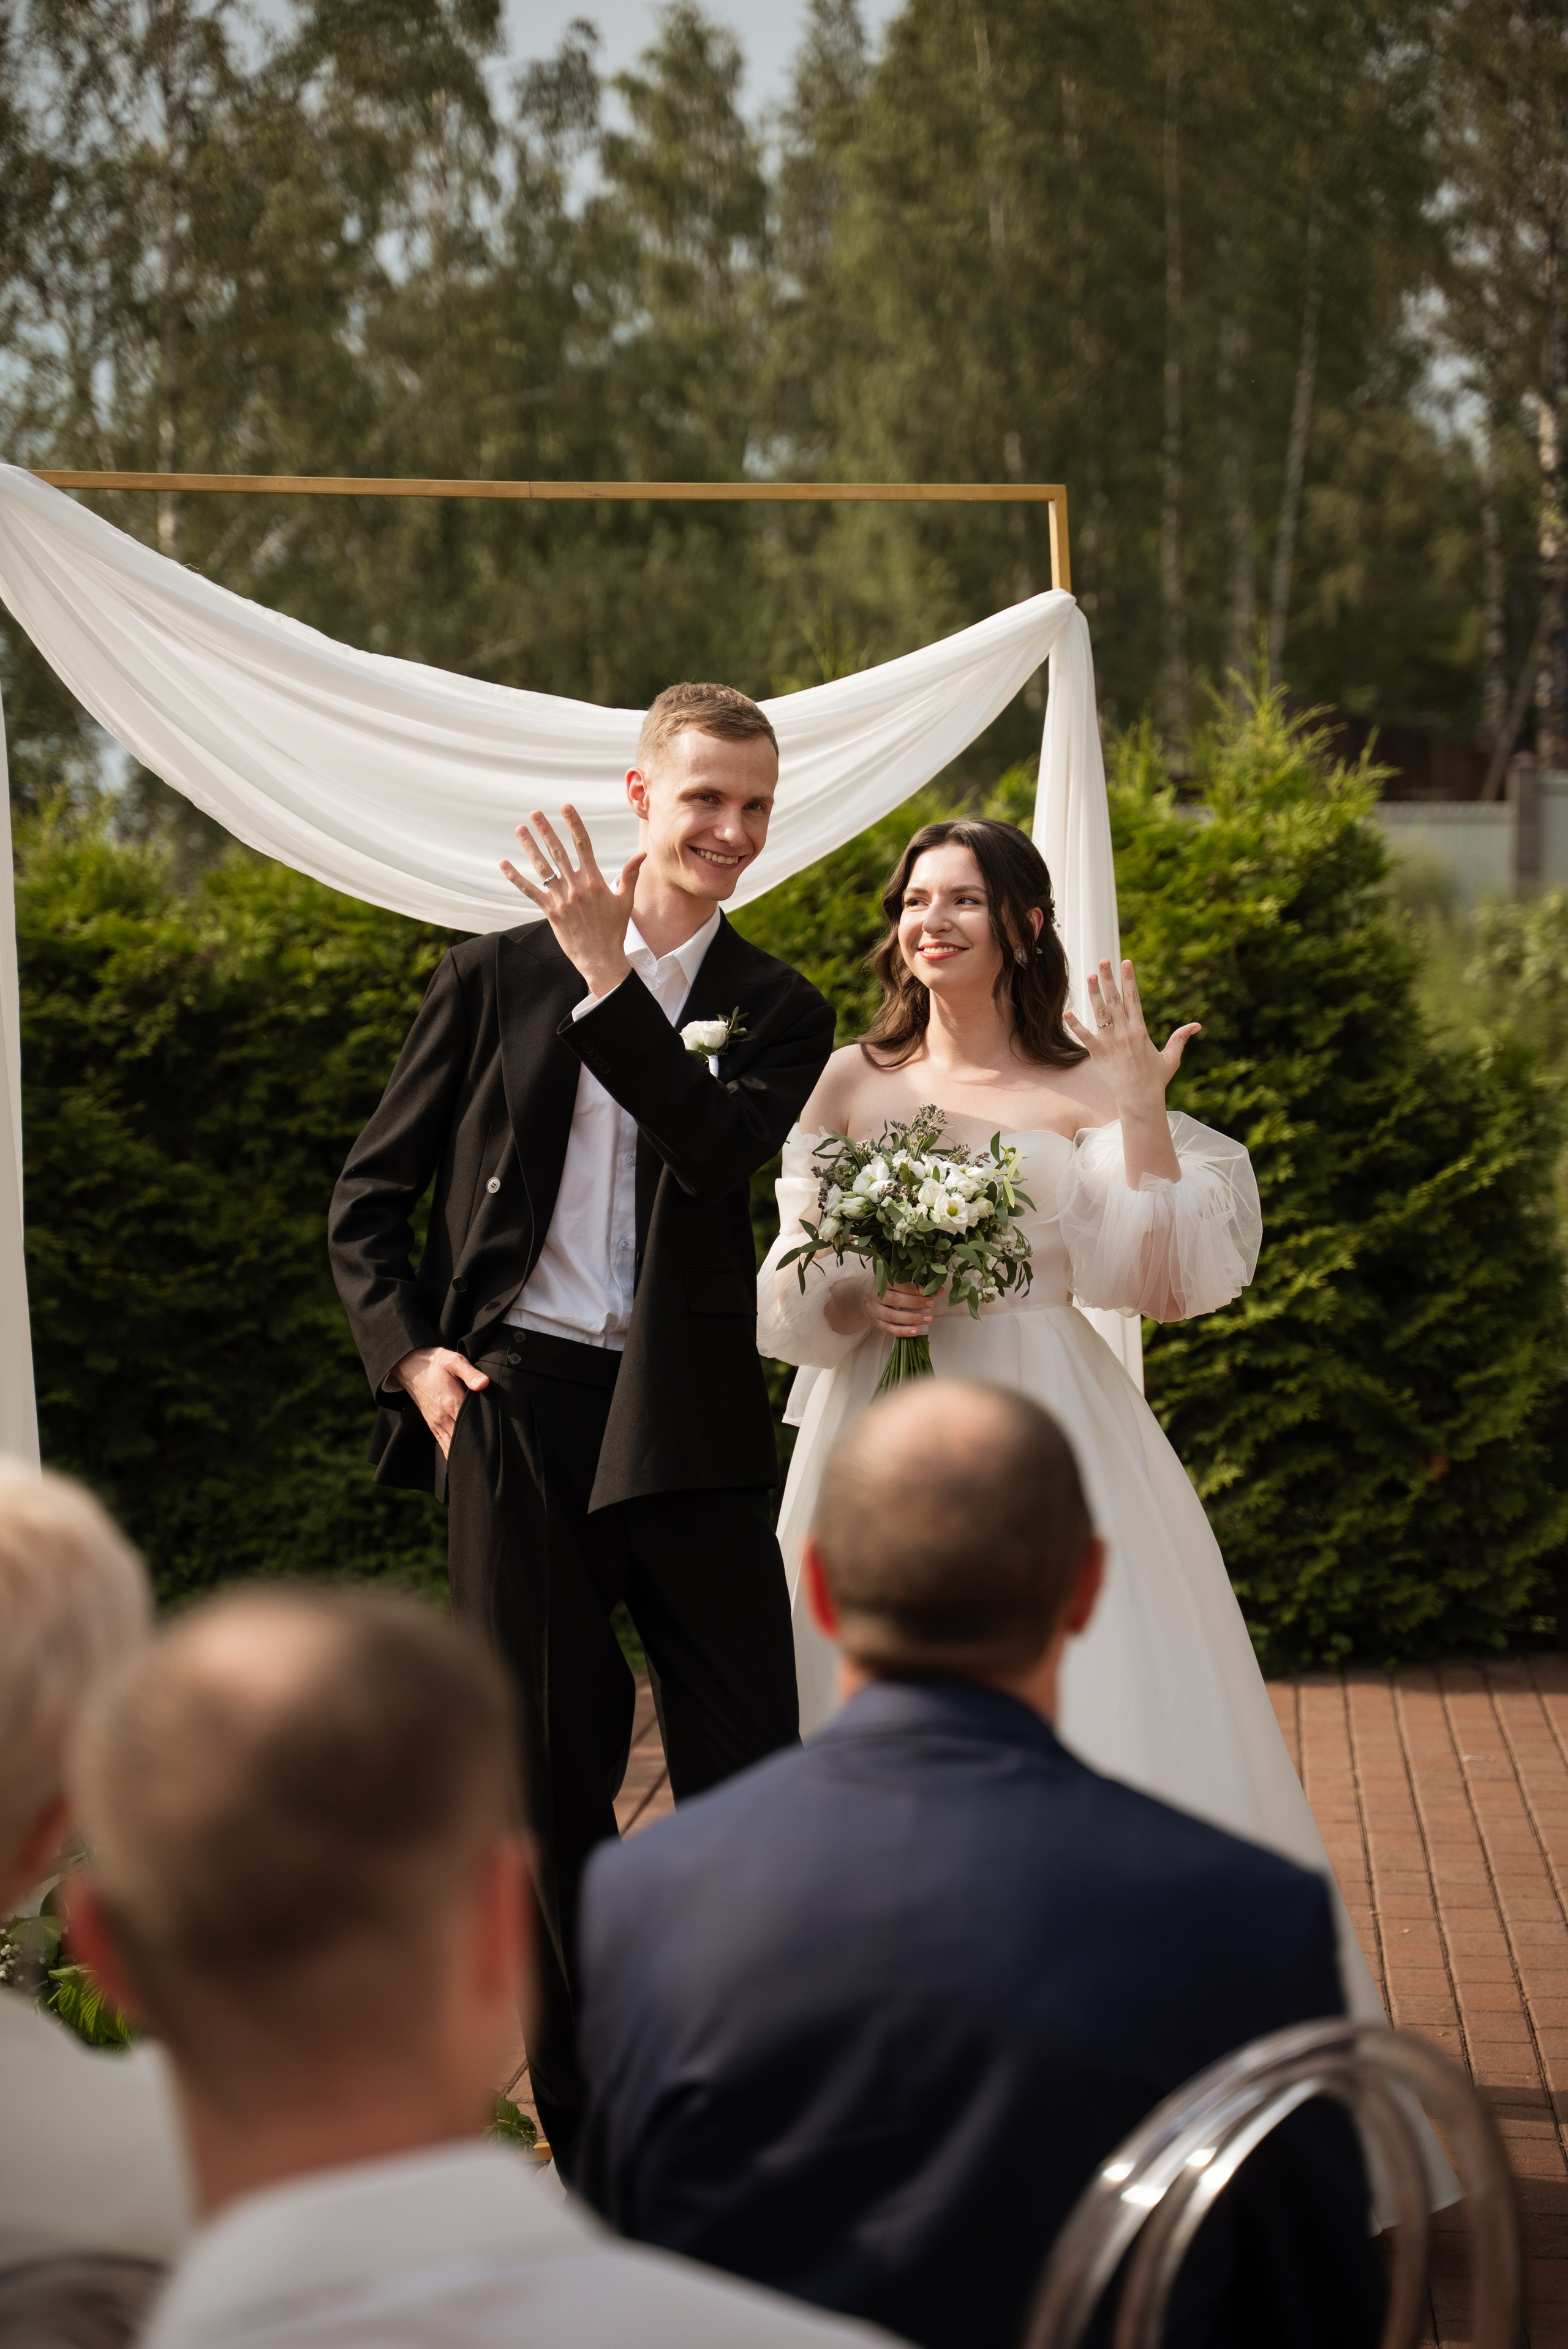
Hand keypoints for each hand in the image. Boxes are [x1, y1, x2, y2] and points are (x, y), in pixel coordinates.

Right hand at [392, 1345, 488, 1458]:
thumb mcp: (453, 1361)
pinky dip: (451, 1453)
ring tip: (480, 1464)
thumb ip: (470, 1373)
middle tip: (492, 1460)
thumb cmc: (436, 1363)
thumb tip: (485, 1384)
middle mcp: (443, 1416)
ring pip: (451, 1446)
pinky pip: (442, 1444)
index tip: (497, 1444)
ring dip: (463, 1453)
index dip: (484, 1435)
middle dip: (476, 1449)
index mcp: (452, 1402)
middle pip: (462, 1439)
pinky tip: (461, 1460)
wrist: (410, 1365)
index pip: (471, 1425)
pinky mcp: (432, 1424)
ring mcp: (436, 1422)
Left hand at [500, 804, 644, 999]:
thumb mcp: (626, 900)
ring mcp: (561, 899)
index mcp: (595, 881)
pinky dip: (516, 877)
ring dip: (530, 846)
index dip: (574, 824)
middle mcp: (576, 887)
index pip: (583, 845)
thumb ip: (630, 875)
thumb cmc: (614, 929)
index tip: (566, 807)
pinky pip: (529, 891)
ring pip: (542, 867)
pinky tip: (504, 864)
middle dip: (546, 830)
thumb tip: (642, 854)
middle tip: (535, 813)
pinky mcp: (550, 911)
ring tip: (520, 829)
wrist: (600, 957)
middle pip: (559, 851)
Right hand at [824, 1273, 935, 1339]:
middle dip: (915, 1303)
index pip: (898, 1284)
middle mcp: (875, 1295)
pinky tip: (916, 1331)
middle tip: (931, 1304)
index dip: (913, 1288)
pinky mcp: (876, 1323)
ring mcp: (874, 1310)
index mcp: (881, 1281)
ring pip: (892, 1316)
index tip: (929, 1291)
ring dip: (912, 1319)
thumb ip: (914, 1284)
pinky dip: (903, 1331)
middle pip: (894, 1300)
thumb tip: (939, 1290)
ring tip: (928, 1319)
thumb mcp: (895, 1280)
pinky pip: (889, 1329)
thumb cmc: (886, 1287)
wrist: (864, 1297)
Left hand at [1063, 959, 1198, 1119]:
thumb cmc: (1155, 1081)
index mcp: (1141, 1030)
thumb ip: (1180, 1038)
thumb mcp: (1171, 1058)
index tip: (1126, 962)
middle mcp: (1125, 1033)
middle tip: (1103, 961)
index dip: (1129, 979)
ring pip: (1100, 1013)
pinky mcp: (1098, 1054)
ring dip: (1094, 994)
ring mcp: (1110, 1043)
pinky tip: (1066, 1013)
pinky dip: (1075, 1025)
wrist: (1140, 1101)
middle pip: (1115, 1000)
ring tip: (1090, 976)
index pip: (1134, 998)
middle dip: (1109, 979)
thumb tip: (1197, 1026)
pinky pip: (1084, 1037)